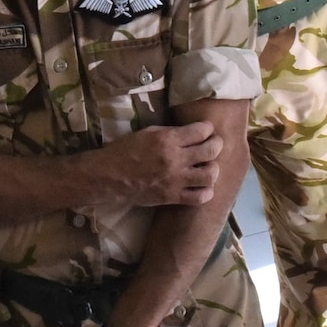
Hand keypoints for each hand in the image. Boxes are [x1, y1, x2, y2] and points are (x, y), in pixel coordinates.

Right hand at [89, 122, 222, 206]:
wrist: (109, 177)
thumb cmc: (125, 151)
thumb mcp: (147, 132)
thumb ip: (171, 132)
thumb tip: (190, 132)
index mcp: (167, 139)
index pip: (201, 131)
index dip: (208, 128)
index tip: (206, 129)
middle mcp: (175, 159)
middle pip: (211, 151)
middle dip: (217, 144)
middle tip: (214, 144)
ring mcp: (175, 180)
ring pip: (210, 175)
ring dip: (213, 168)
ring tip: (208, 166)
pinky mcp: (172, 197)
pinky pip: (200, 197)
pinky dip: (206, 192)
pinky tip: (202, 186)